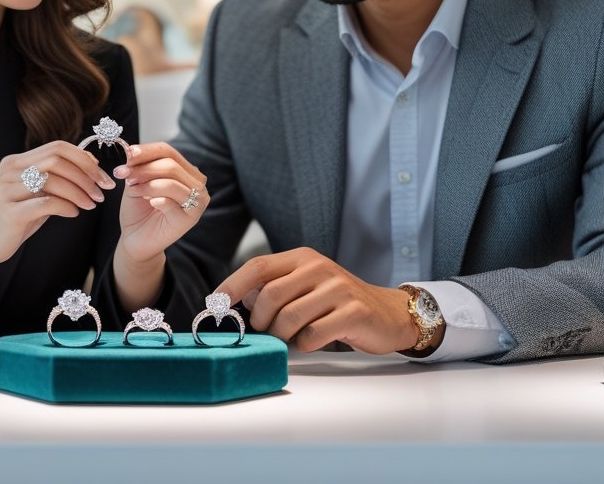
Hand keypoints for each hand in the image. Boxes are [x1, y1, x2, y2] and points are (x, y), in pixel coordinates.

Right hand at [0, 140, 115, 268]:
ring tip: (90, 204)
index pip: (57, 147)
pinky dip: (66, 207)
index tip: (101, 174)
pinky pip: (46, 203)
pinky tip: (74, 213)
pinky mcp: (9, 212)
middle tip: (102, 191)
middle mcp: (10, 171)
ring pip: (53, 180)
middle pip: (57, 159)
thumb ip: (54, 179)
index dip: (83, 158)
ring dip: (79, 191)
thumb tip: (88, 163)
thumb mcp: (32, 194)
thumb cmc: (11, 219)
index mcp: (16, 162)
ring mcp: (7, 190)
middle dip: (86, 173)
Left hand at [112, 141, 207, 264]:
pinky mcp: (190, 219)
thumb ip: (139, 167)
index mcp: (186, 171)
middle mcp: (197, 184)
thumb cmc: (139, 209)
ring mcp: (197, 202)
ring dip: (147, 184)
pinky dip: (155, 198)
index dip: (147, 150)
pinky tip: (148, 202)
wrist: (136, 239)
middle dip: (143, 168)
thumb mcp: (137, 182)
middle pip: (171, 165)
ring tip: (133, 190)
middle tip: (123, 174)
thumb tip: (133, 152)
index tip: (127, 153)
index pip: (168, 152)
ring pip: (172, 182)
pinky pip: (171, 202)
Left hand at [217, 247, 418, 353]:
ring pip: (288, 318)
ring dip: (282, 336)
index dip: (232, 286)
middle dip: (261, 321)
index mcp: (302, 258)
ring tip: (291, 338)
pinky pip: (312, 336)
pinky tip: (313, 341)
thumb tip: (237, 298)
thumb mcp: (306, 286)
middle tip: (267, 332)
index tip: (215, 304)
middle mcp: (319, 268)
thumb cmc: (338, 303)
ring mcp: (337, 289)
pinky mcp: (353, 312)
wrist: (388, 313)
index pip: (258, 266)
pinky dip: (304, 345)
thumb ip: (275, 287)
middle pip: (269, 296)